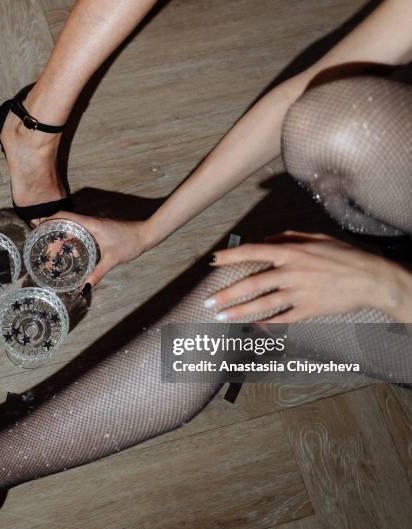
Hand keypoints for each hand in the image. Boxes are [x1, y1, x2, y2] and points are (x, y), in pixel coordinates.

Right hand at [40, 212, 148, 288]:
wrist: (145, 235)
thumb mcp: (112, 259)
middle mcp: (90, 222)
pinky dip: (71, 238)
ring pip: (72, 227)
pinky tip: (68, 251)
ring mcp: (94, 225)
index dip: (49, 219)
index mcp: (90, 224)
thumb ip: (97, 273)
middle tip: (40, 244)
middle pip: (65, 222)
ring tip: (50, 249)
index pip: (64, 216)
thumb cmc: (129, 243)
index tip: (37, 226)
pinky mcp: (98, 230)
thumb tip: (83, 288)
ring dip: (60, 235)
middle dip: (51, 231)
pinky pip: (80, 231)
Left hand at [207, 231, 411, 322]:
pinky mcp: (309, 310)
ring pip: (263, 304)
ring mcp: (300, 292)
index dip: (231, 256)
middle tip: (209, 301)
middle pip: (252, 284)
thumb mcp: (316, 238)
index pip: (253, 251)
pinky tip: (252, 327)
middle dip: (227, 294)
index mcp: (292, 251)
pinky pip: (283, 319)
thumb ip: (288, 236)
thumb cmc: (343, 255)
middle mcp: (292, 272)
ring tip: (221, 318)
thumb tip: (265, 238)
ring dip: (239, 312)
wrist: (371, 279)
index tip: (213, 261)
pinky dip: (267, 324)